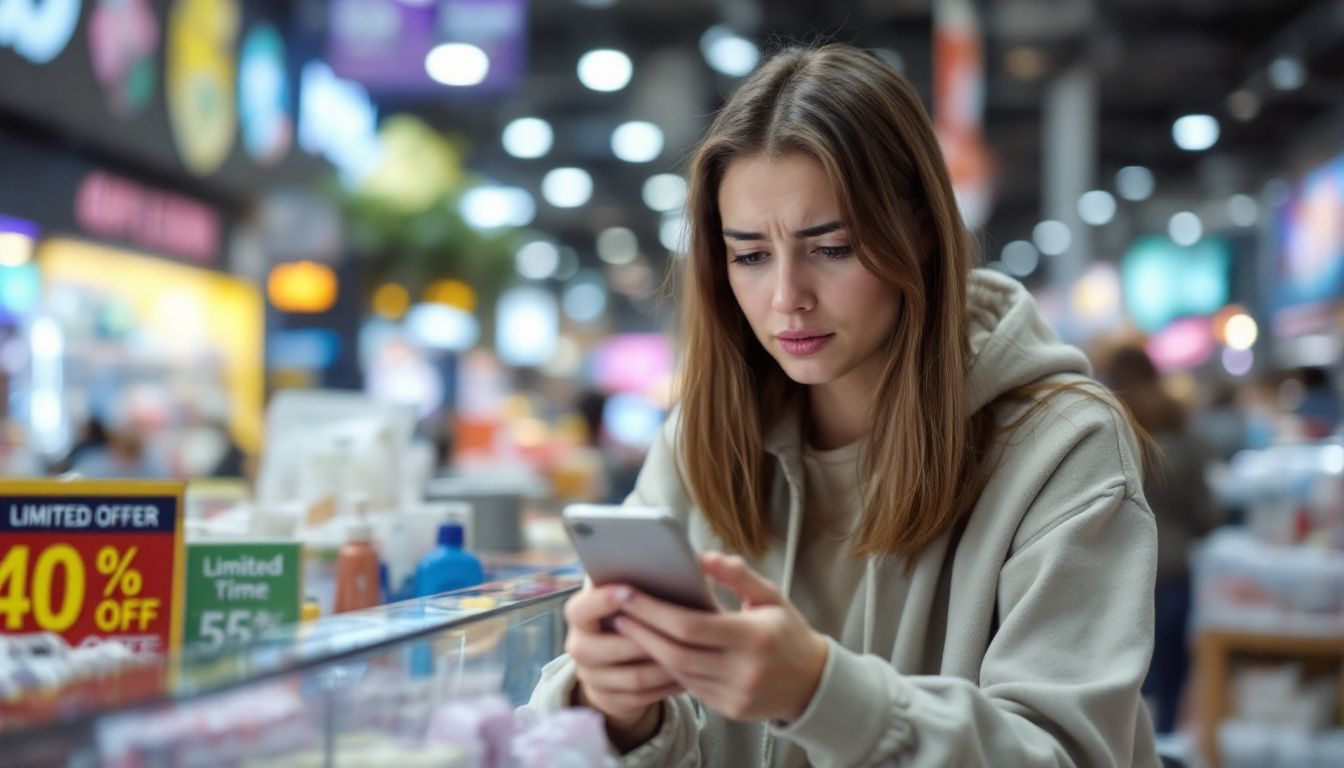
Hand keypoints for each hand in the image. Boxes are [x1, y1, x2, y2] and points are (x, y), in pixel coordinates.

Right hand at [562, 584, 682, 747]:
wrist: (614, 658)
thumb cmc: (630, 612)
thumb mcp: (625, 595)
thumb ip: (635, 582)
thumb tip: (670, 567)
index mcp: (579, 615)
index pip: (580, 609)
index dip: (602, 601)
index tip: (630, 590)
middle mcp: (578, 647)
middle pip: (606, 649)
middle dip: (643, 640)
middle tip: (675, 630)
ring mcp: (591, 677)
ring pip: (633, 677)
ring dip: (663, 666)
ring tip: (691, 655)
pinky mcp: (608, 700)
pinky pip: (642, 697)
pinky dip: (666, 686)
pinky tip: (688, 674)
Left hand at [611, 552, 828, 721]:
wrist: (813, 683)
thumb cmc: (788, 632)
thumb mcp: (771, 596)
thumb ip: (737, 574)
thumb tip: (701, 557)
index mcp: (754, 637)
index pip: (691, 626)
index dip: (654, 611)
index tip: (628, 595)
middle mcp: (744, 670)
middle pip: (677, 653)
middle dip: (641, 631)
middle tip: (616, 610)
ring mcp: (735, 694)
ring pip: (678, 673)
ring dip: (648, 650)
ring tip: (626, 626)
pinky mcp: (729, 710)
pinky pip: (689, 688)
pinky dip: (667, 668)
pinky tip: (651, 649)